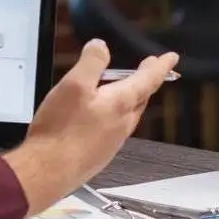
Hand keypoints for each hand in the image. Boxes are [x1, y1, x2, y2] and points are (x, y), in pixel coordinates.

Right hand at [2, 39, 179, 213]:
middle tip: (148, 67)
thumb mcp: (73, 85)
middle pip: (140, 97)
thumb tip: (101, 46)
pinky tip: (98, 115)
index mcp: (120, 104)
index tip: (171, 58)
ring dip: (129, 98)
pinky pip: (113, 129)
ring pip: (127, 114)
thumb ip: (91, 63)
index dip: (160, 66)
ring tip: (122, 87)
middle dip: (145, 80)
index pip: (148, 80)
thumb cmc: (61, 130)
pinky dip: (113, 115)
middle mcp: (122, 124)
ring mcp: (112, 141)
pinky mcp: (99, 154)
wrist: (48, 171)